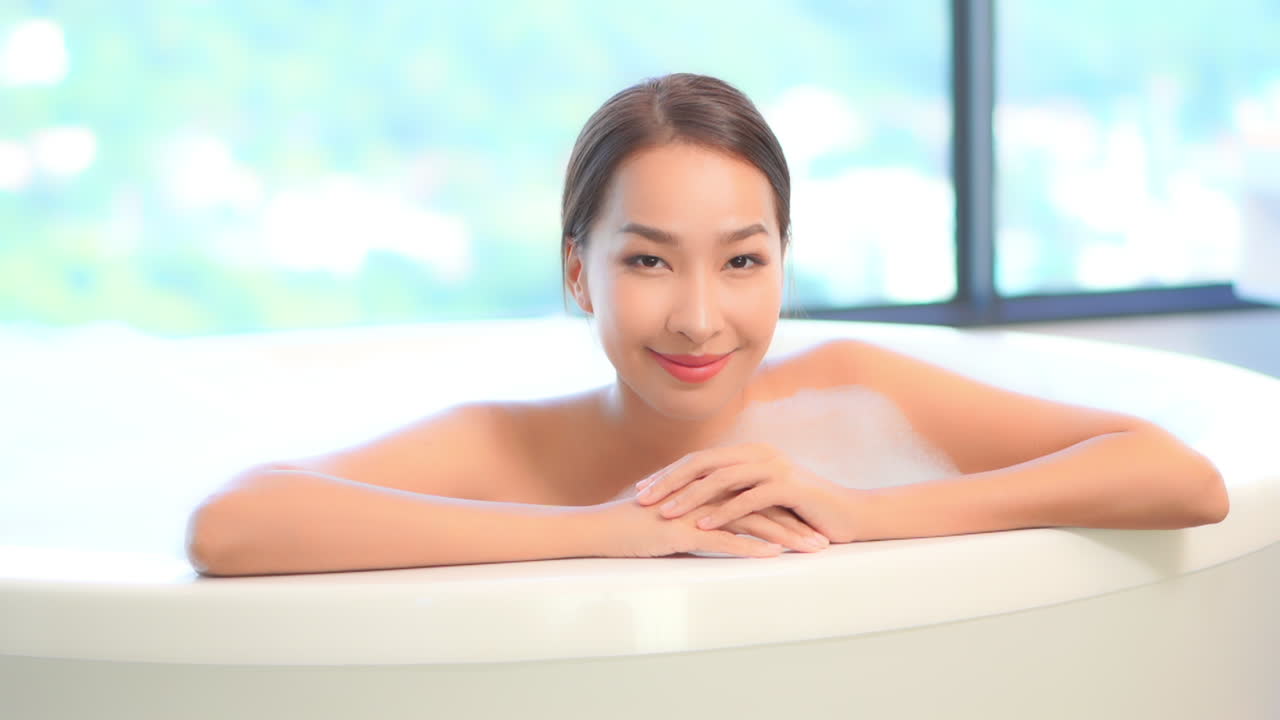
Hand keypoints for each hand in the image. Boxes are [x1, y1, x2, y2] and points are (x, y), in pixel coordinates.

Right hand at [591, 491, 829, 558]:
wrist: (602, 530)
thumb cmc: (635, 530)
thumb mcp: (676, 525)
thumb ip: (701, 526)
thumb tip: (723, 538)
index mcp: (709, 491)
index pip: (757, 499)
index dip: (787, 512)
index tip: (813, 526)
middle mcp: (708, 495)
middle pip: (763, 507)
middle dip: (797, 524)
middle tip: (825, 538)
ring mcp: (697, 511)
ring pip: (751, 522)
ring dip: (785, 537)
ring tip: (811, 550)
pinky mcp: (684, 530)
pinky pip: (724, 540)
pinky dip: (752, 548)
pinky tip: (775, 557)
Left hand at [633, 442, 861, 543]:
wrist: (850, 515)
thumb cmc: (803, 513)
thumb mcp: (763, 500)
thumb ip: (735, 494)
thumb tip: (696, 504)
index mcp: (748, 454)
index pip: (699, 460)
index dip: (669, 474)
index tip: (641, 490)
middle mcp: (758, 454)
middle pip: (703, 463)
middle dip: (669, 481)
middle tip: (641, 499)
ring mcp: (774, 467)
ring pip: (721, 479)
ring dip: (690, 497)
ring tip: (665, 514)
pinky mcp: (788, 487)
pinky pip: (748, 498)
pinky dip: (723, 512)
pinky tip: (703, 526)